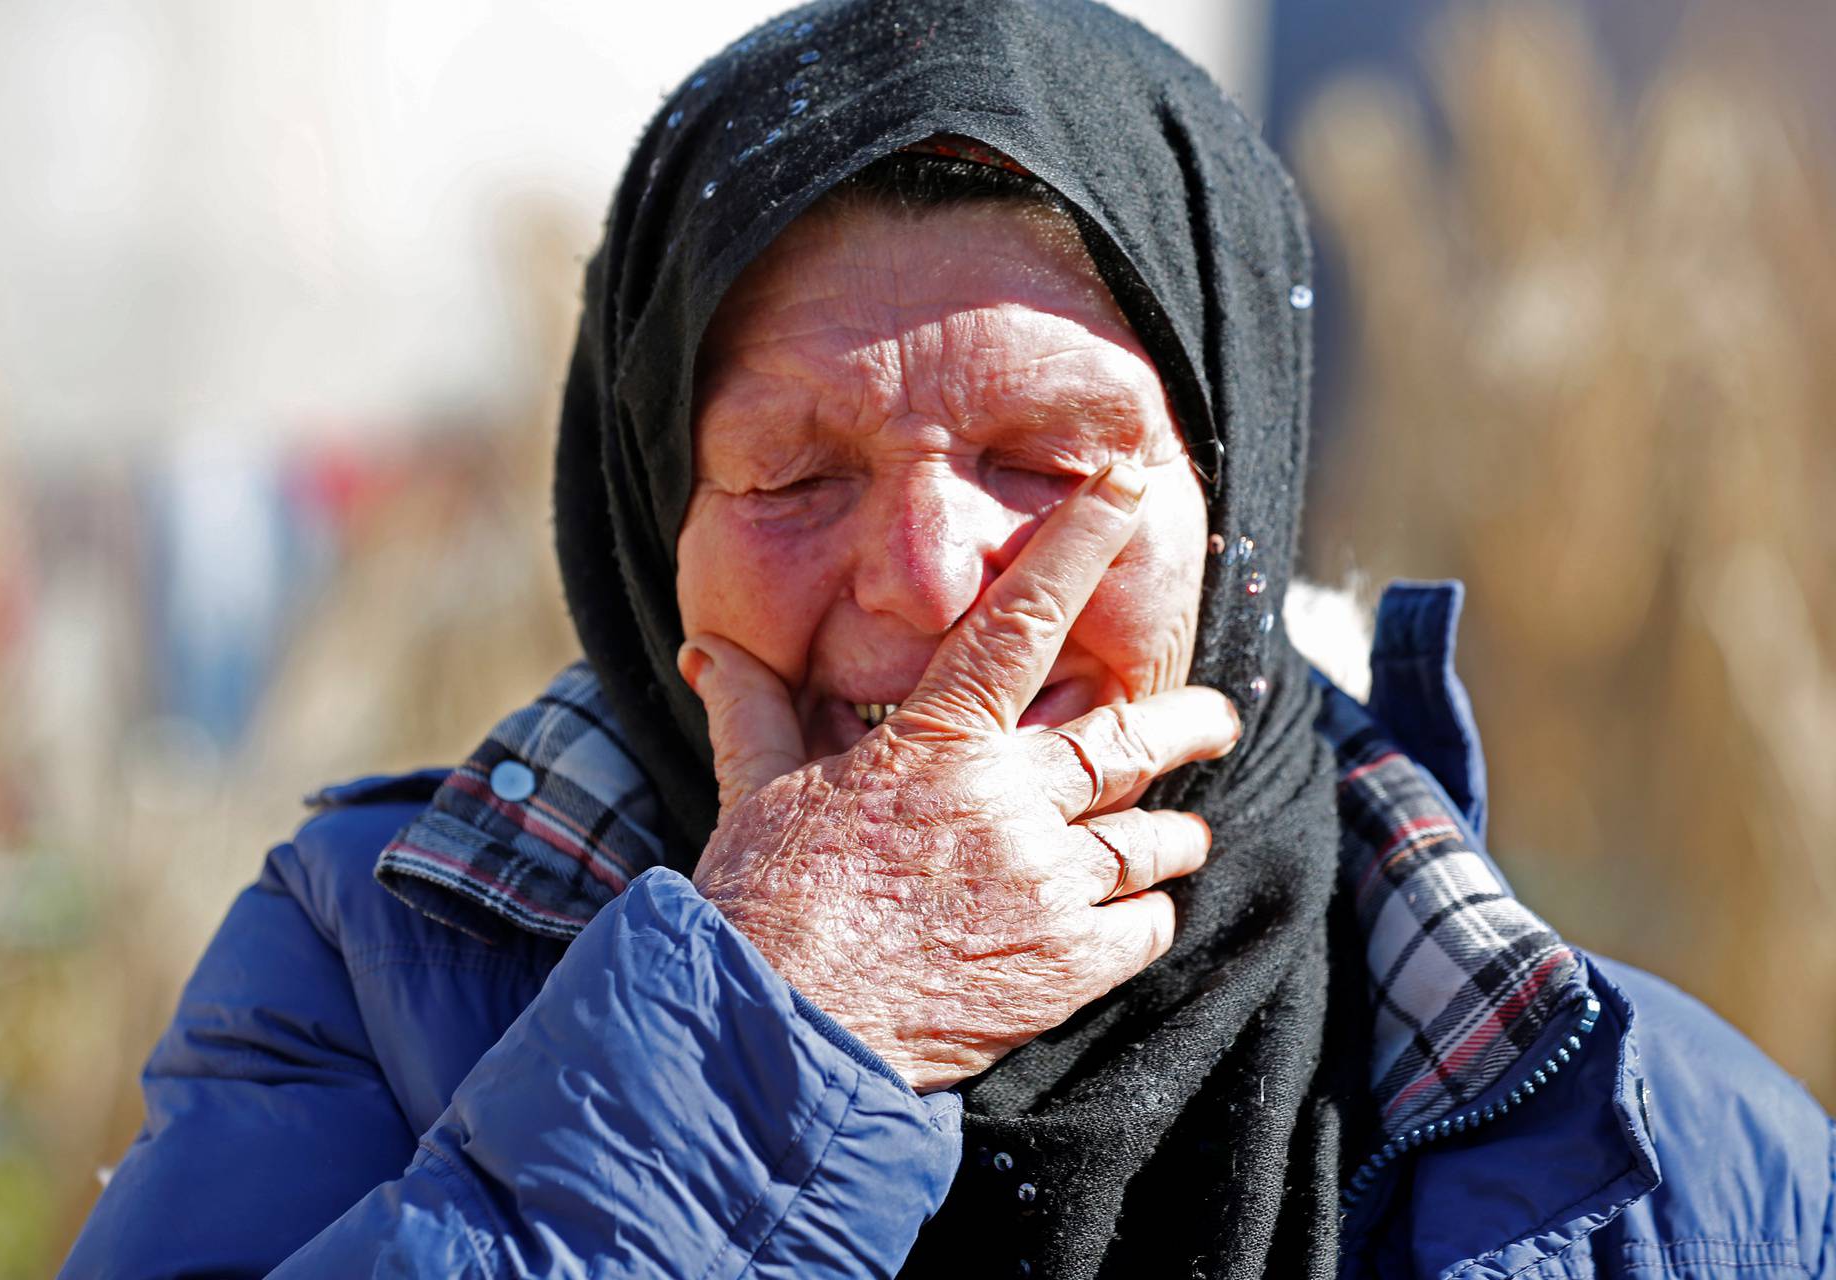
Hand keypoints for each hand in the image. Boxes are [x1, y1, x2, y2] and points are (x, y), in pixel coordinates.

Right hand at [681, 462, 1240, 1091]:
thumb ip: (754, 706)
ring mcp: (1046, 885)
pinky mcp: (1068, 966)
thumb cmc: (762, 903)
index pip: (1022, 620)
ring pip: (1155, 838)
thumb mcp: (755, 789)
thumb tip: (707, 646)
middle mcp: (1008, 802)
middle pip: (1132, 738)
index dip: (1082, 544)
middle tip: (1221, 716)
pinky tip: (1134, 910)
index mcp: (937, 745)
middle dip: (1192, 721)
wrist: (777, 1033)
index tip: (1132, 490)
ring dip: (1174, 830)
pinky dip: (1150, 911)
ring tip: (1181, 832)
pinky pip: (1149, 922)